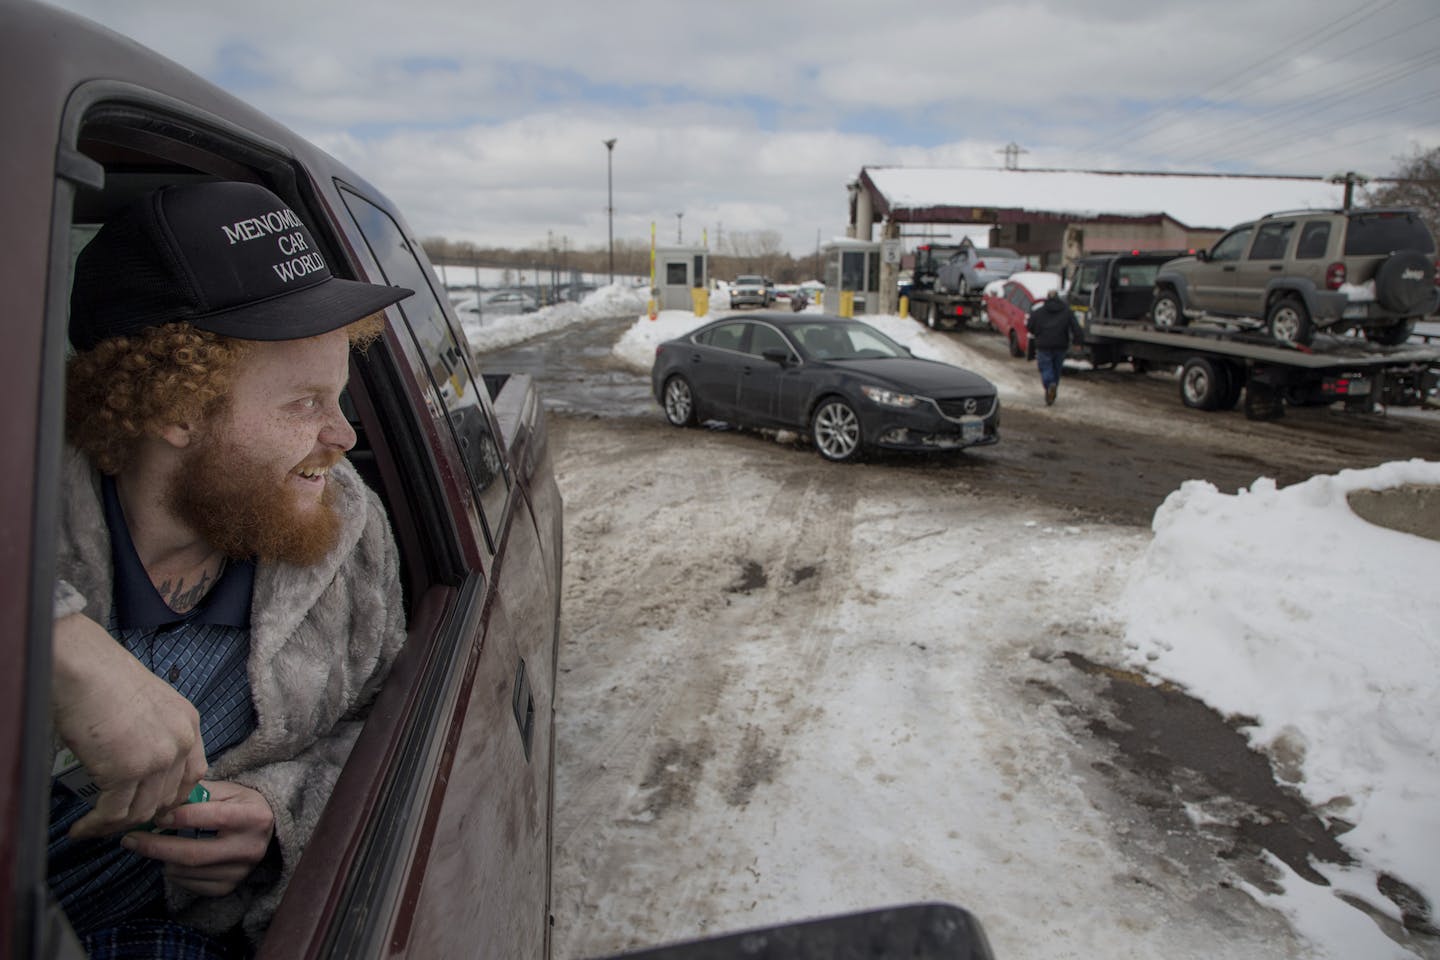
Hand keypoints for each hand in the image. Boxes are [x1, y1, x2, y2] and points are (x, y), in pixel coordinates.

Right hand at [52, 613, 207, 839]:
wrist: (86, 669)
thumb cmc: (106, 680)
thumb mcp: (149, 706)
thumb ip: (155, 735)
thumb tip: (137, 770)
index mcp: (188, 724)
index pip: (193, 774)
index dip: (172, 797)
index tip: (151, 807)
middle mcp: (180, 743)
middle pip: (167, 797)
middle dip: (141, 815)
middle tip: (115, 820)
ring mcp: (156, 758)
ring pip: (141, 811)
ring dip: (116, 826)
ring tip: (93, 827)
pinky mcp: (126, 771)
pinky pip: (114, 813)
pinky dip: (96, 825)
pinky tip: (81, 828)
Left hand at [122, 780, 276, 897]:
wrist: (265, 832)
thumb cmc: (239, 805)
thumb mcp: (226, 790)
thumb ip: (197, 794)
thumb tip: (159, 803)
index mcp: (253, 817)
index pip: (212, 817)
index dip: (180, 816)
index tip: (156, 816)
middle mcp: (250, 848)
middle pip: (194, 854)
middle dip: (156, 847)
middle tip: (130, 840)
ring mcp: (240, 872)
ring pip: (187, 871)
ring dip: (163, 858)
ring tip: (154, 845)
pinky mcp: (229, 887)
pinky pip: (190, 885)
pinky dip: (173, 872)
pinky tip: (173, 859)